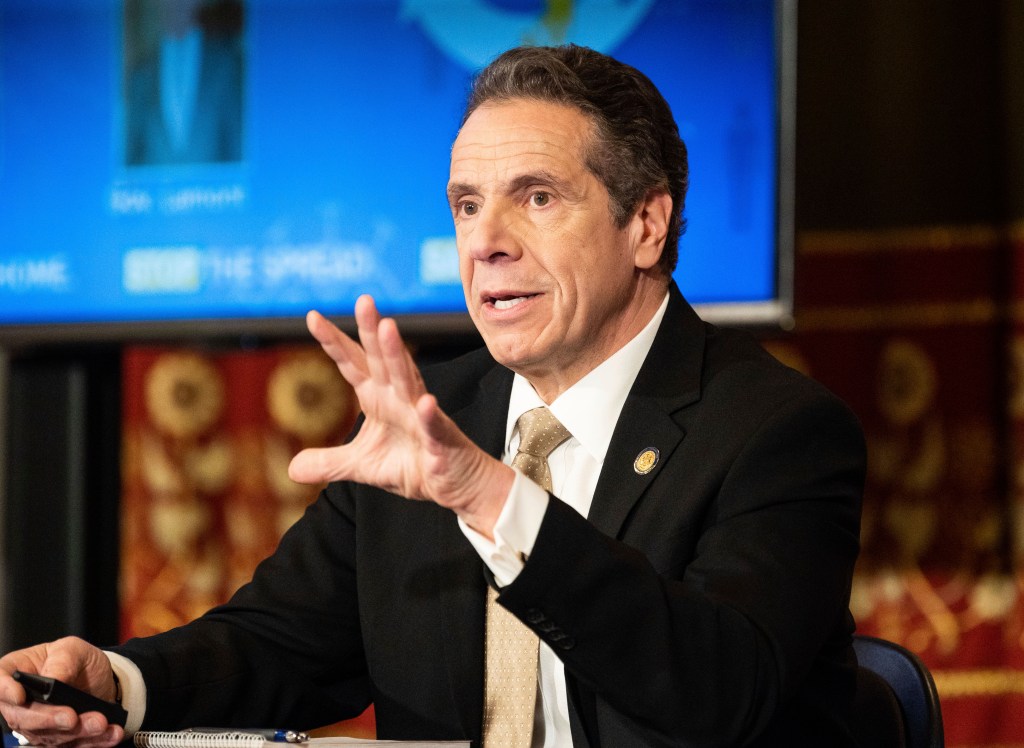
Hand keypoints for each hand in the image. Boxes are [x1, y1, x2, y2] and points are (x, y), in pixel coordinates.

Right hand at [0, 637, 123, 747]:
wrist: (98, 678)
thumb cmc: (77, 660)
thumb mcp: (73, 649)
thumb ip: (63, 660)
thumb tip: (54, 678)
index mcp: (17, 672)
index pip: (0, 682)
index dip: (5, 690)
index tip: (20, 696)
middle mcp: (21, 703)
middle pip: (22, 717)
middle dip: (48, 720)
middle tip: (71, 717)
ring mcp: (37, 724)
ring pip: (49, 736)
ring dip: (77, 732)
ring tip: (100, 723)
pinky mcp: (57, 739)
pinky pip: (71, 745)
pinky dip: (93, 741)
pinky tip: (111, 733)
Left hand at [288, 295, 513, 536]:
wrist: (454, 483)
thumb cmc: (413, 465)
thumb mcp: (362, 466)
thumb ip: (330, 463)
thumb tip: (291, 469)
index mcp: (377, 399)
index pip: (353, 365)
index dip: (334, 342)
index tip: (312, 317)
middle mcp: (398, 399)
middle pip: (381, 360)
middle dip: (372, 331)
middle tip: (363, 301)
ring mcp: (421, 415)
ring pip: (408, 380)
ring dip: (397, 356)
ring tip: (388, 329)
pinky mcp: (441, 438)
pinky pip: (434, 425)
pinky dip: (429, 415)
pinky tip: (425, 403)